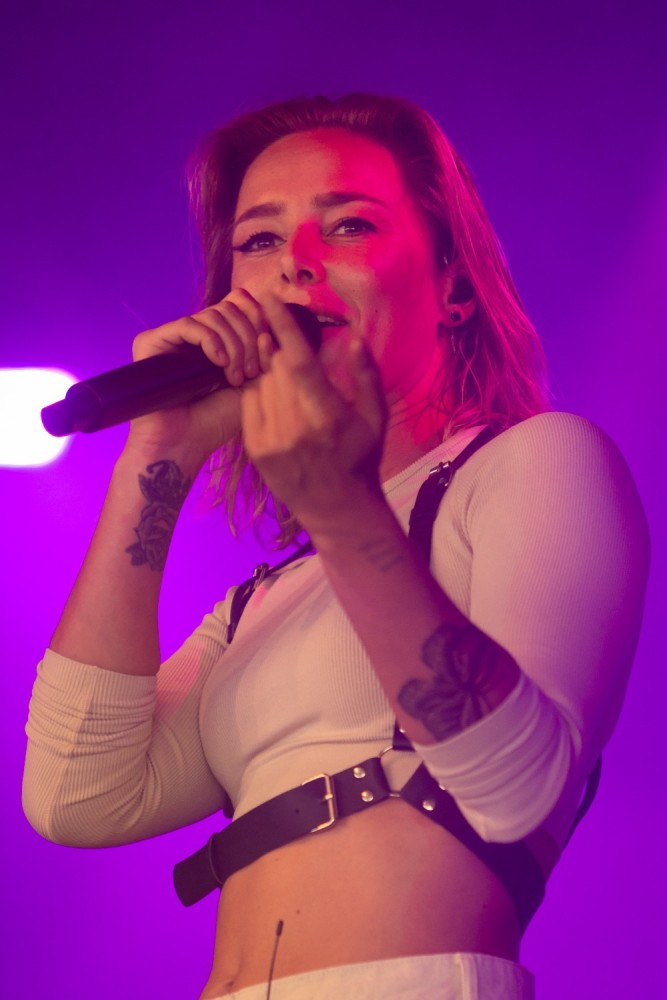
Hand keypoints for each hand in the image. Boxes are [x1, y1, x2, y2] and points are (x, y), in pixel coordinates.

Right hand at [126, 289, 274, 461]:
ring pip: (214, 314)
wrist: (185, 444)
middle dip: (249, 337)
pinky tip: (218, 364)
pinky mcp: (152, 342)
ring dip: (233, 345)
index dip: (257, 318)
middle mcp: (195, 333)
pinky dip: (210, 341)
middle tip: (250, 373)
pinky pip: (188, 324)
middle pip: (231, 307)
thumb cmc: (218, 420)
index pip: (240, 303)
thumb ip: (266, 355)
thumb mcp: (254, 385)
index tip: (267, 349)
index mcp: (219, 338)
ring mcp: (173, 337)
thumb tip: (269, 328)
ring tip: (234, 377)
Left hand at [241, 297, 387, 532]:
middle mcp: (296, 428)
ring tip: (287, 378)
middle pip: (277, 367)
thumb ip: (366, 375)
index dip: (281, 327)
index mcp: (327, 417)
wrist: (335, 508)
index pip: (298, 362)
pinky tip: (277, 399)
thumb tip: (354, 337)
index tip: (268, 299)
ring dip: (271, 371)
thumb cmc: (360, 458)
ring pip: (262, 382)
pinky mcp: (256, 450)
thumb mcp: (375, 417)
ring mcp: (272, 441)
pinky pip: (250, 402)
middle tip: (289, 347)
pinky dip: (261, 392)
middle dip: (281, 350)